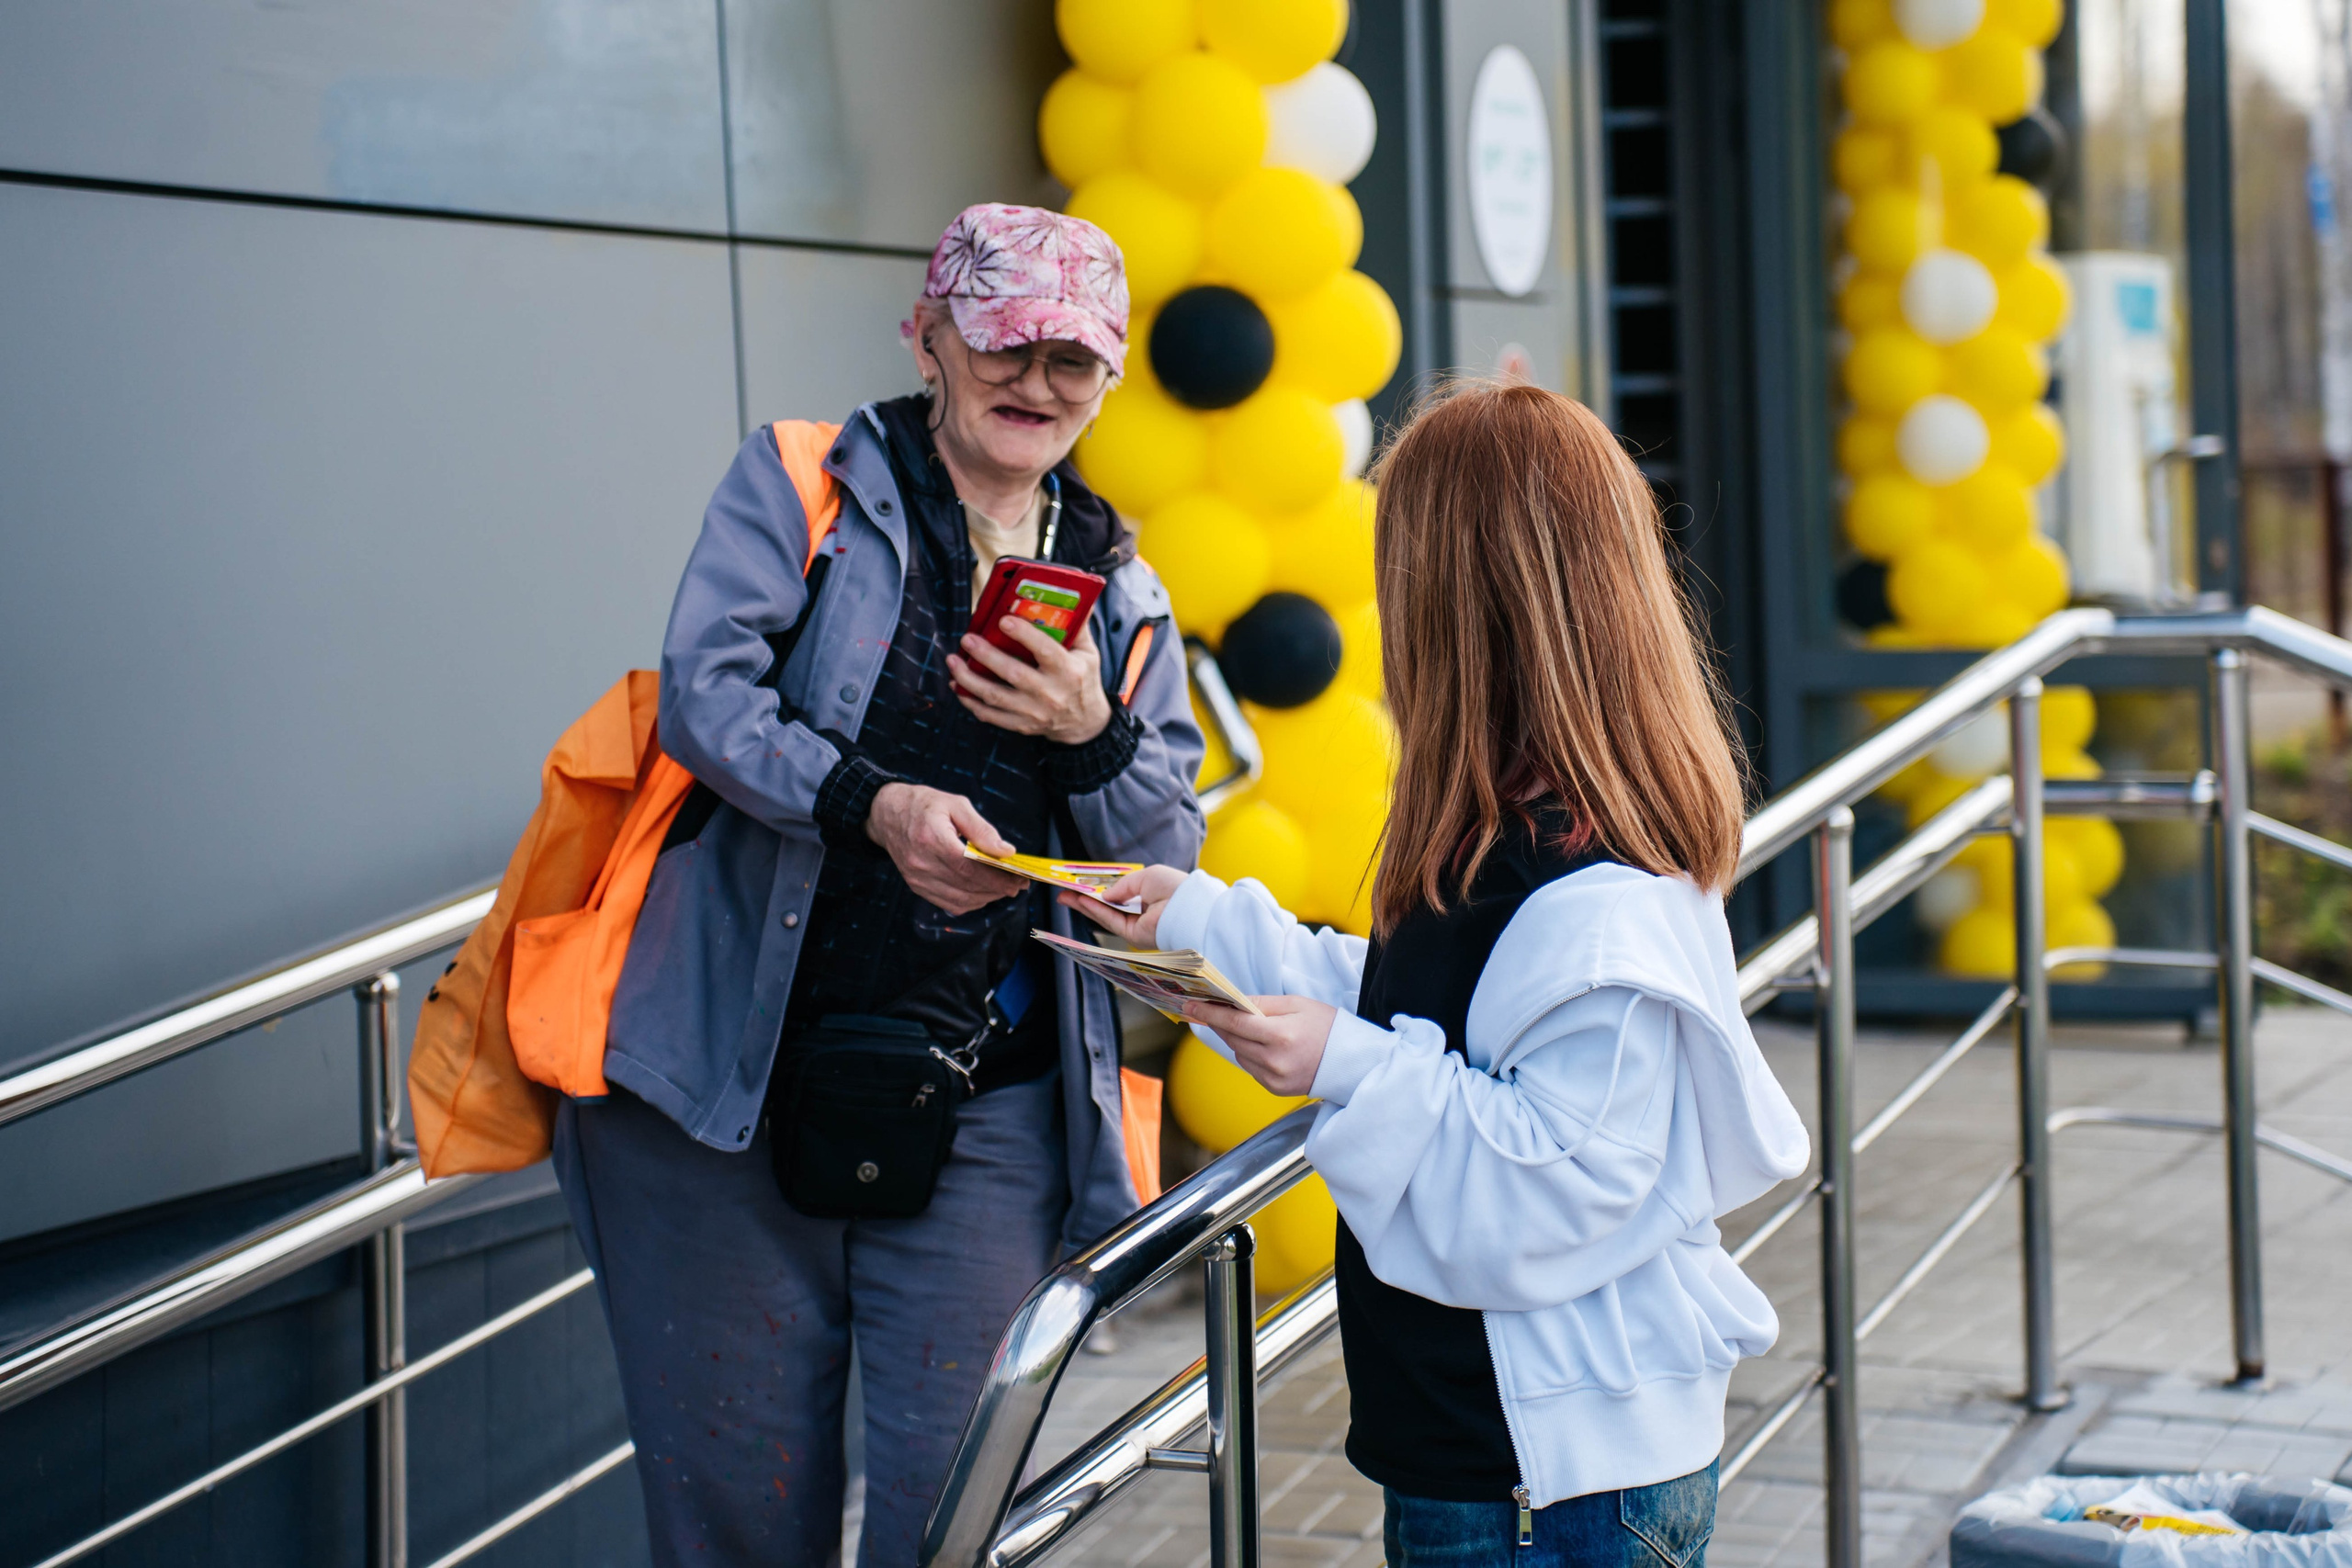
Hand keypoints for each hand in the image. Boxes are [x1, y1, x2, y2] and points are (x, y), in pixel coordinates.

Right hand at [865, 783, 1023, 913]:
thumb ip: (981, 829)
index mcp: (932, 838)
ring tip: (1005, 889)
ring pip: (960, 900)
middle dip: (998, 888)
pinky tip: (983, 892)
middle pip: (967, 886)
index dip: (996, 877)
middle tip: (1018, 885)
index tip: (1019, 879)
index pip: (968, 867)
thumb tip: (1006, 852)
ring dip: (986, 898)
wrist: (886, 814)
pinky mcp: (916, 886)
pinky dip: (970, 902)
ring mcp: (917, 878)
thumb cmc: (924, 805)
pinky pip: (948, 903)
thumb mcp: (955, 805)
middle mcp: (921, 863)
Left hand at [949, 617, 1112, 743]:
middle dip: (986, 656)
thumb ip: (1078, 627)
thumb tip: (1075, 597)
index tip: (1003, 620)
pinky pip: (990, 715)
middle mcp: (1051, 693)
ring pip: (995, 696)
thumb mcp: (1088, 654)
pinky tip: (957, 685)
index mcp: (1068, 671)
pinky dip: (970, 701)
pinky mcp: (1022, 725)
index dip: (1024, 635)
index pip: (1045, 650)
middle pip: (1013, 674)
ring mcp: (1034, 712)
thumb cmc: (1083, 680)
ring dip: (969, 679)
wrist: (1084, 723)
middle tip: (967, 639)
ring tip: (952, 661)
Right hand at [1057, 864, 1188, 945]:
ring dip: (1084, 905)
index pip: (1122, 896)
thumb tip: (1104, 894)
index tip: (1083, 884)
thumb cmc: (1173, 888)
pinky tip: (1080, 902)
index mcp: (1150, 897)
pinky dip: (1094, 911)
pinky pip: (1110, 921)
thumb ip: (1123, 886)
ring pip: (1105, 915)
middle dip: (1086, 899)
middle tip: (1065, 892)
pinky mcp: (1133, 936)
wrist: (1188, 908)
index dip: (1101, 890)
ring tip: (1065, 896)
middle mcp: (1142, 913)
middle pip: (1108, 907)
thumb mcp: (1146, 877)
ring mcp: (1137, 926)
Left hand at [1178, 995, 1336, 1097]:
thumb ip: (1262, 1004)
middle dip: (1219, 1023)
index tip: (1188, 1006)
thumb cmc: (1327, 1026)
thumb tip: (1232, 1002)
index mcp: (1281, 1035)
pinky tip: (1265, 1046)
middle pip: (1232, 1038)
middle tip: (1207, 1008)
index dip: (1209, 1013)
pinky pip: (1250, 1068)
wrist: (1352, 1061)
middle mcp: (1274, 1061)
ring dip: (1237, 1038)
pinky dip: (1251, 1054)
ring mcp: (1274, 1079)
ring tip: (1251, 1027)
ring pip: (1238, 1054)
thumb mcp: (1297, 1004)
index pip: (1234, 1022)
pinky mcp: (1275, 1089)